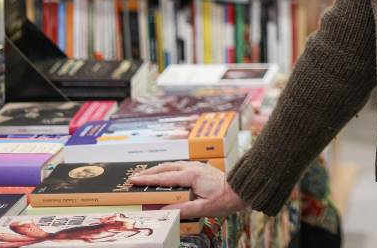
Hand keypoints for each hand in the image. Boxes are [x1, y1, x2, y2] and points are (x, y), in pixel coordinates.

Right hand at [128, 161, 246, 219]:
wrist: (243, 188)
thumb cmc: (226, 199)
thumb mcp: (204, 208)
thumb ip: (183, 209)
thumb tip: (164, 210)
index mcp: (191, 175)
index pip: (164, 177)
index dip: (147, 180)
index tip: (133, 180)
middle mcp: (193, 168)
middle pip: (166, 168)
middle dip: (149, 172)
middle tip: (135, 177)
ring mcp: (198, 166)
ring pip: (173, 165)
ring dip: (158, 170)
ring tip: (147, 175)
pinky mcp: (201, 169)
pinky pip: (180, 167)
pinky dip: (168, 169)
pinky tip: (167, 174)